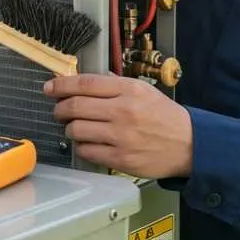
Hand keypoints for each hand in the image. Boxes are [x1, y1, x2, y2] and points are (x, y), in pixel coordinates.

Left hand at [45, 74, 192, 178]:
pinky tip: (88, 143)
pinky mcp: (120, 158)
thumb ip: (114, 84)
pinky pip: (86, 151)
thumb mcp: (144, 90)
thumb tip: (84, 81)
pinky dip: (81, 146)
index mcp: (128, 90)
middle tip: (58, 110)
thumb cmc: (165, 117)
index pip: (85, 83)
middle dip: (59, 108)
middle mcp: (122, 111)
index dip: (61, 85)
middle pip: (75, 107)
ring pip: (76, 130)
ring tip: (76, 128)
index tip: (50, 88)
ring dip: (70, 129)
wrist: (189, 145)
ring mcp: (120, 137)